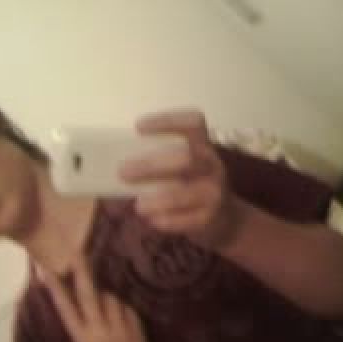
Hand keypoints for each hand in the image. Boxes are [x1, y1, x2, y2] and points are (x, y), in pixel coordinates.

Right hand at [45, 254, 150, 341]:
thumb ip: (86, 320)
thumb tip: (89, 289)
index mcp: (80, 337)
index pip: (65, 308)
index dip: (55, 288)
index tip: (45, 269)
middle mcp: (97, 331)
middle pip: (88, 294)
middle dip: (82, 272)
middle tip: (77, 252)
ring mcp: (118, 329)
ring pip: (112, 298)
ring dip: (111, 300)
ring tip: (112, 318)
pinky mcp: (135, 328)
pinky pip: (128, 307)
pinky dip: (125, 311)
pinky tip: (124, 325)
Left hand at [120, 109, 244, 248]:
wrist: (225, 220)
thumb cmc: (193, 188)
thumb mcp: (185, 169)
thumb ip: (160, 162)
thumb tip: (117, 163)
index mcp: (203, 146)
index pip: (193, 123)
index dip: (168, 121)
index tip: (138, 127)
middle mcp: (212, 165)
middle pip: (186, 157)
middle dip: (151, 164)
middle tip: (123, 171)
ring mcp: (214, 192)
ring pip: (185, 193)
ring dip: (157, 199)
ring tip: (138, 205)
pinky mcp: (210, 218)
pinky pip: (186, 220)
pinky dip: (166, 220)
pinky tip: (152, 220)